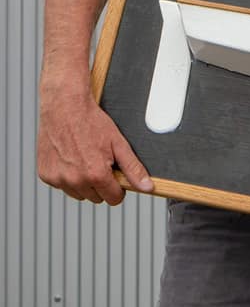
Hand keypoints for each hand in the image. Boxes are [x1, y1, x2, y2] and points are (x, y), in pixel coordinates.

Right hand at [37, 83, 152, 204]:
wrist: (65, 107)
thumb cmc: (91, 122)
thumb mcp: (119, 143)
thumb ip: (133, 168)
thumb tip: (147, 187)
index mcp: (95, 175)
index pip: (113, 199)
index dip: (118, 188)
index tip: (116, 176)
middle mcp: (75, 180)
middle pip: (96, 198)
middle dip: (101, 184)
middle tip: (100, 161)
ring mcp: (58, 179)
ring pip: (78, 194)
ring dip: (84, 182)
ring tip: (85, 158)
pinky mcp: (45, 175)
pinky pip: (61, 185)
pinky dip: (67, 176)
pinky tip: (71, 158)